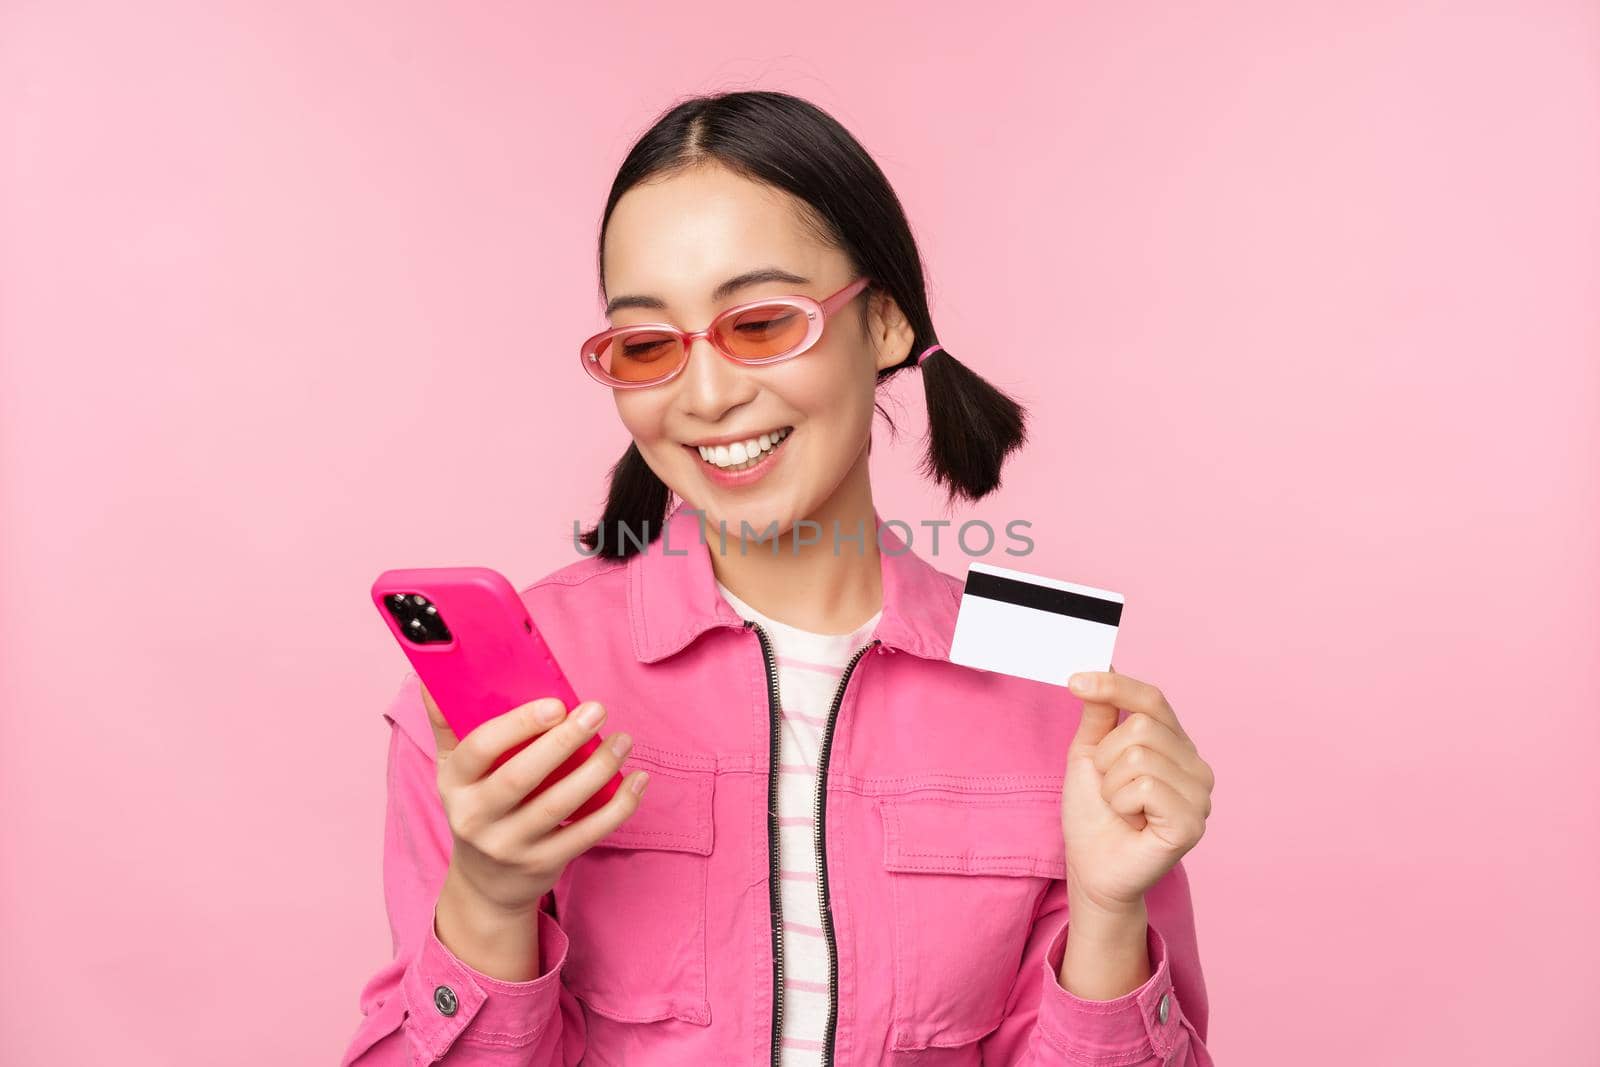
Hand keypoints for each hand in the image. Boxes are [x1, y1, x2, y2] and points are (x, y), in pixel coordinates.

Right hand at [422, 683, 649, 917]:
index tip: (556, 704)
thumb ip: (447, 723)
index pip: (479, 749)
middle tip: (597, 711)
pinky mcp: (544, 864)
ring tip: (622, 740)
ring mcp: (510, 846)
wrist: (485, 884)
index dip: (518, 725)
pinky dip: (618, 806)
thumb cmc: (477, 807)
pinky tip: (638, 780)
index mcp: (455, 784)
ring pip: (559, 805)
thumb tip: (433, 672)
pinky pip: (587, 833)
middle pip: (521, 777)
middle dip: (563, 742)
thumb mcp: (453, 771)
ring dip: (598, 770)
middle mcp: (476, 818)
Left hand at [1060, 667, 1213, 916]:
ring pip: (1140, 755)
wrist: (1092, 868)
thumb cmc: (1094, 815)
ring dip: (1112, 784)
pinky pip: (1145, 786)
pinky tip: (1131, 822)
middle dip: (1106, 757)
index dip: (1115, 686)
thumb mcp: (1090, 754)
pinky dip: (1122, 803)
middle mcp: (1195, 765)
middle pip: (1142, 725)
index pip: (1153, 699)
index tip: (1074, 682)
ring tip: (1120, 807)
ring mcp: (1200, 795)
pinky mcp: (1192, 822)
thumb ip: (1101, 713)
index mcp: (1175, 745)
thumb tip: (1104, 664)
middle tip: (1109, 788)